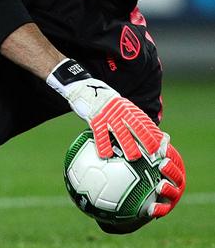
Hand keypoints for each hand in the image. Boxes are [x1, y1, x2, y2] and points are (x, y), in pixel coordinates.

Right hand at [47, 58, 161, 159]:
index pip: (145, 122)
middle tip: (153, 154)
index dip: (154, 133)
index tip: (162, 145)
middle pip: (136, 128)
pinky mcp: (96, 120)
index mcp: (129, 109)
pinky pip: (100, 135)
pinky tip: (106, 155)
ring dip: (128, 146)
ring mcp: (108, 116)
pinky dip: (103, 146)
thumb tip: (143, 131)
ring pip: (120, 133)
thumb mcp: (121, 106)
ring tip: (133, 158)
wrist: (85, 89)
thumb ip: (130, 117)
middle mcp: (121, 112)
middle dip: (146, 140)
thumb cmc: (105, 102)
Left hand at [147, 141, 185, 217]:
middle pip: (176, 174)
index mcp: (172, 165)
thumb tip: (138, 131)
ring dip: (168, 189)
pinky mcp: (167, 207)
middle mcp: (175, 179)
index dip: (168, 152)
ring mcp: (173, 193)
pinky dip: (158, 210)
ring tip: (160, 186)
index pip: (172, 157)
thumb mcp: (141, 157)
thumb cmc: (143, 169)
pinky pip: (163, 209)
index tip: (161, 147)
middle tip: (162, 164)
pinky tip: (150, 210)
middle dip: (170, 169)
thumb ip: (141, 146)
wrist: (145, 193)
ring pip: (174, 192)